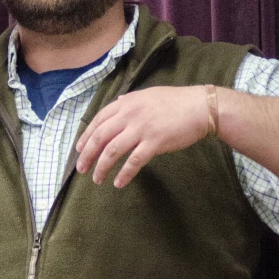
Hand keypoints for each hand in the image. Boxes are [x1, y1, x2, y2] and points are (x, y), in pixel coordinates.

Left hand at [75, 86, 212, 187]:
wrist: (200, 107)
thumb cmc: (175, 102)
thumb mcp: (148, 95)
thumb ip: (130, 101)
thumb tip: (118, 102)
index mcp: (126, 103)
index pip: (98, 120)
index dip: (86, 136)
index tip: (78, 149)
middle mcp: (129, 115)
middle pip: (100, 136)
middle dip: (87, 154)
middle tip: (81, 168)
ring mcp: (141, 129)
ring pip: (113, 150)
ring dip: (102, 166)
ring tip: (97, 179)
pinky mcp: (155, 142)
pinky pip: (134, 161)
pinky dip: (124, 173)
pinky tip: (118, 183)